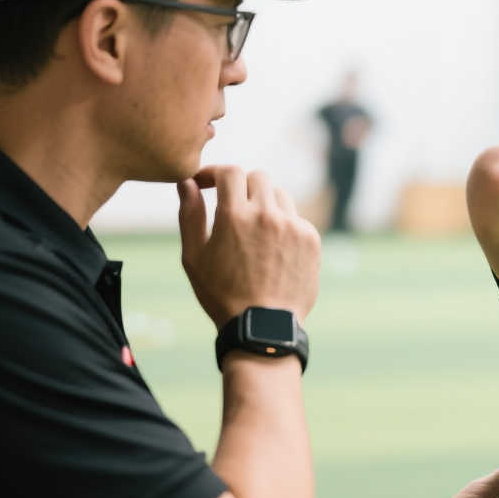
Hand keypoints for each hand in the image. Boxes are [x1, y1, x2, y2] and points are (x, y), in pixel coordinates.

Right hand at [177, 165, 321, 326]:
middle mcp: (267, 215)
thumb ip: (190, 215)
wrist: (263, 326)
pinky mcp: (311, 239)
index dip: (216, 173)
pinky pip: (296, 218)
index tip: (208, 184)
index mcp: (234, 216)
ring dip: (264, 203)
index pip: (230, 172)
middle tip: (231, 206)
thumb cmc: (221, 293)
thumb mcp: (194, 256)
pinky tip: (272, 248)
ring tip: (252, 230)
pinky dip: (283, 224)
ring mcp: (293, 226)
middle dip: (241, 187)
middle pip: (258, 178)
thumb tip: (188, 183)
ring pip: (279, 195)